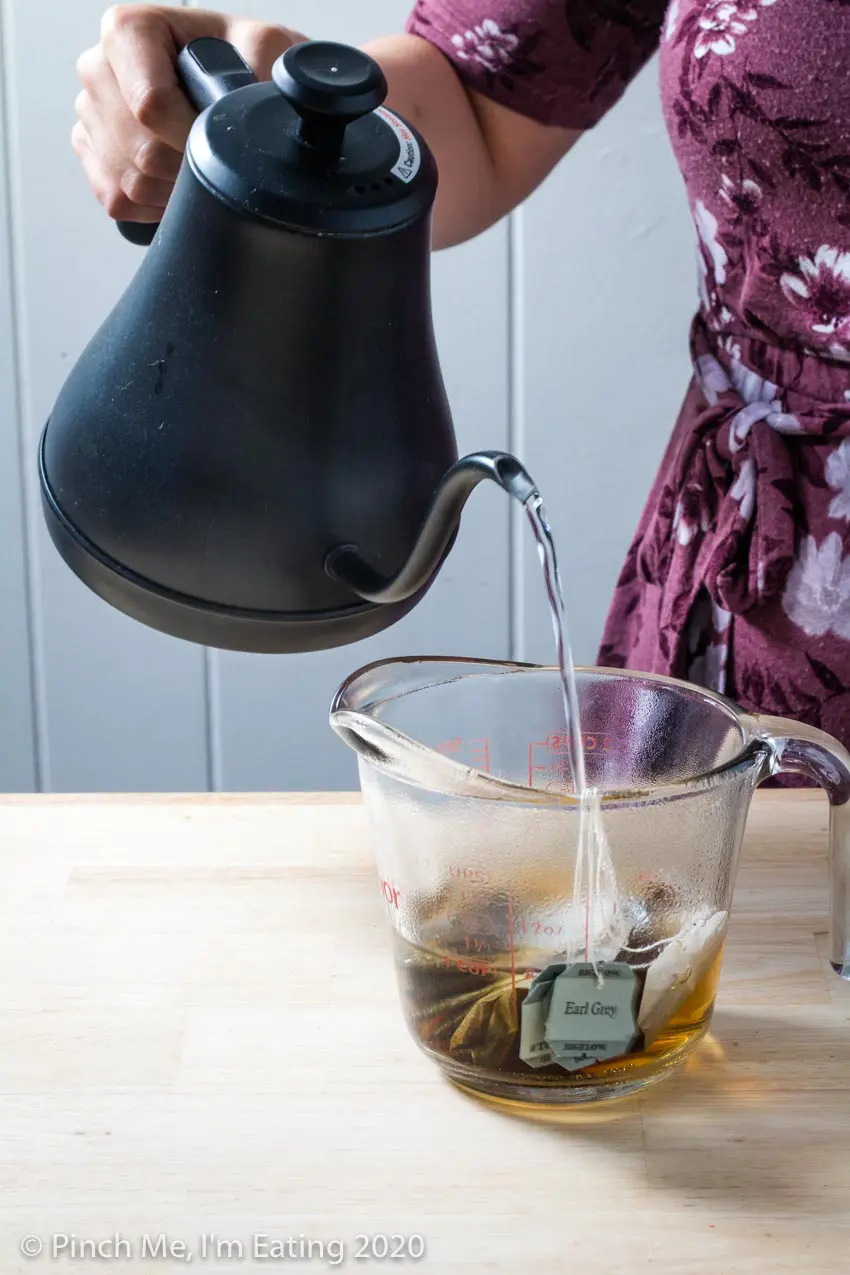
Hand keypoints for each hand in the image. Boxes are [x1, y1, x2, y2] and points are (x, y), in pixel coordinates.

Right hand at [73, 5, 304, 222]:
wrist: (233, 86)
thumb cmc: (243, 63)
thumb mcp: (265, 47)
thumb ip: (267, 58)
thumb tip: (276, 91)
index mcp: (128, 30)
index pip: (150, 103)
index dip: (192, 136)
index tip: (221, 142)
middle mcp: (97, 67)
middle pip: (140, 148)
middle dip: (188, 165)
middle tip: (217, 155)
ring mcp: (89, 113)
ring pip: (131, 181)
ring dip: (175, 188)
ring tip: (200, 165)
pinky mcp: (90, 154)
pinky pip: (119, 200)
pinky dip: (155, 204)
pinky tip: (177, 179)